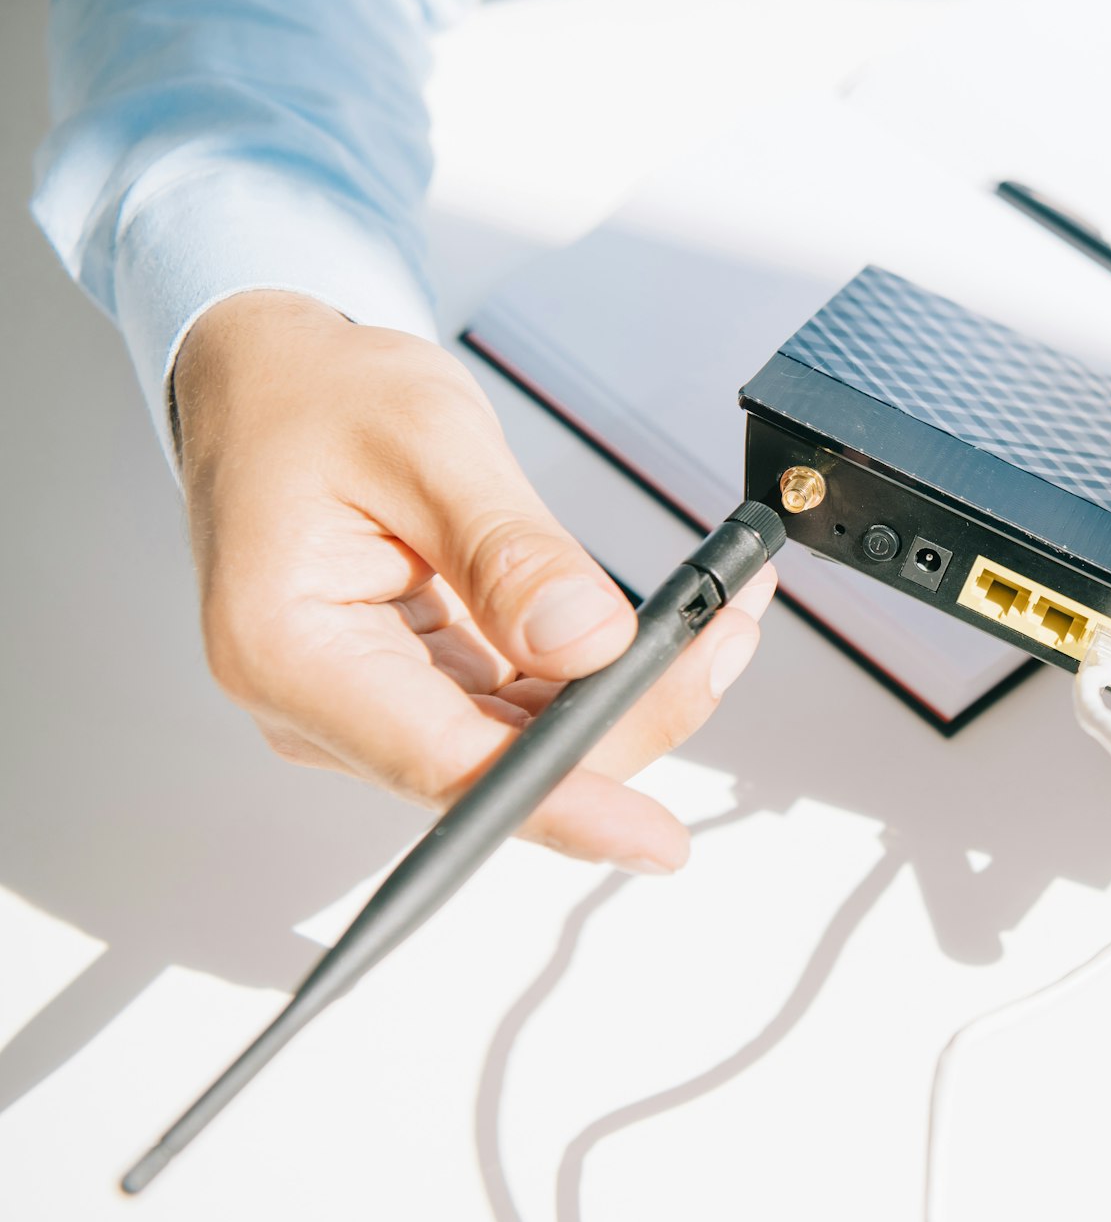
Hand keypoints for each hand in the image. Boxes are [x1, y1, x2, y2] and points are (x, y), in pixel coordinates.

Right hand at [174, 291, 774, 871]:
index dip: (561, 804)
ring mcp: (370, 707)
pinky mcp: (415, 690)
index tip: (652, 837)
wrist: (272, 384)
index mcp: (288, 651)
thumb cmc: (317, 398)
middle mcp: (319, 704)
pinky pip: (523, 709)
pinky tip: (665, 630)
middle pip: (501, 763)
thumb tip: (590, 643)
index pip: (440, 765)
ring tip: (718, 616)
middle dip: (632, 713)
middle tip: (727, 636)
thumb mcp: (427, 442)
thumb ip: (511, 551)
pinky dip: (599, 673)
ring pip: (528, 742)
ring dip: (631, 692)